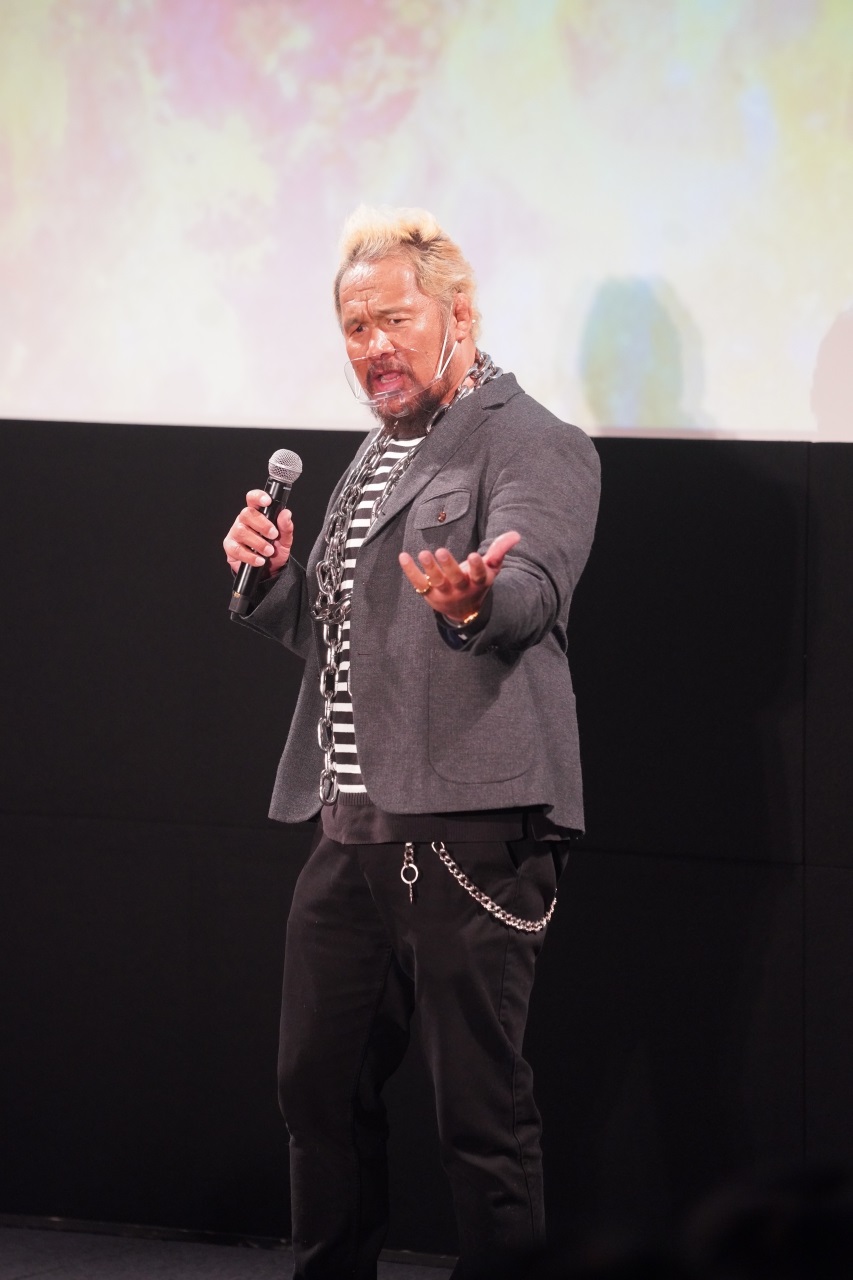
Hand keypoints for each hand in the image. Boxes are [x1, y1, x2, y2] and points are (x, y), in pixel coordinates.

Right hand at [223, 490, 293, 577]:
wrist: (269, 570)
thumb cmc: (275, 550)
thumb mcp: (284, 539)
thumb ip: (286, 527)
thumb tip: (286, 514)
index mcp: (257, 514)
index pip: (253, 499)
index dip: (258, 497)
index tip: (268, 502)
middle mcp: (244, 521)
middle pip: (247, 514)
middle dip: (262, 525)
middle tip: (274, 535)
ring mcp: (235, 533)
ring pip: (241, 531)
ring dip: (258, 542)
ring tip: (269, 551)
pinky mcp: (230, 547)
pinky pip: (237, 549)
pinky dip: (250, 556)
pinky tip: (260, 560)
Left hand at [398, 531, 520, 621]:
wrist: (464, 611)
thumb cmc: (477, 583)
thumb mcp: (491, 569)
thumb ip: (500, 551)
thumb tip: (516, 534)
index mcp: (477, 582)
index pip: (478, 575)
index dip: (476, 566)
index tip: (474, 555)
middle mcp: (461, 589)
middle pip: (455, 578)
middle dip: (448, 565)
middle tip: (441, 551)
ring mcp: (444, 593)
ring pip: (437, 581)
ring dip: (429, 568)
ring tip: (424, 553)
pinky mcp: (429, 594)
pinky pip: (418, 583)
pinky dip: (410, 571)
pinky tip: (403, 556)